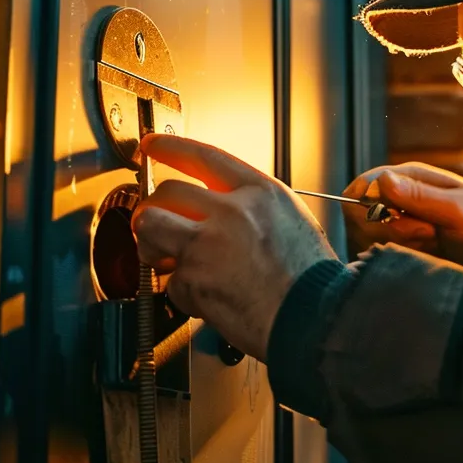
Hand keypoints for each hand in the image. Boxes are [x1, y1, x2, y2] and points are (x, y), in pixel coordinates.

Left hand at [130, 133, 336, 361]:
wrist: (313, 317)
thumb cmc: (310, 278)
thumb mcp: (292, 221)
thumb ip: (252, 207)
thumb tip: (219, 208)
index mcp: (259, 192)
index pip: (203, 156)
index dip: (171, 147)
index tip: (152, 145)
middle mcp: (231, 211)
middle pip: (168, 191)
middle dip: (154, 209)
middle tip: (155, 226)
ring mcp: (207, 244)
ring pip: (150, 224)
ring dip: (149, 242)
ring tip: (162, 257)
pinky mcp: (193, 279)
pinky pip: (171, 281)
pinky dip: (183, 293)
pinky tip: (205, 298)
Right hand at [342, 162, 462, 278]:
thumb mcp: (457, 209)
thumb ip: (421, 196)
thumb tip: (381, 180)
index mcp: (408, 176)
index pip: (364, 185)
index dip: (376, 206)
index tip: (408, 221)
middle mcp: (396, 197)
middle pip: (360, 214)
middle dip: (394, 229)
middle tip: (429, 232)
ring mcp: (394, 222)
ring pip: (370, 237)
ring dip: (403, 244)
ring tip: (433, 241)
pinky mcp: (396, 245)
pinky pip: (381, 254)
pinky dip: (404, 256)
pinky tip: (427, 253)